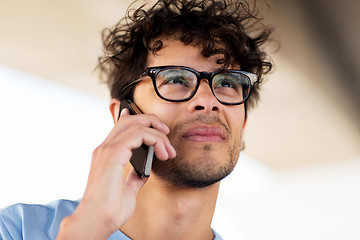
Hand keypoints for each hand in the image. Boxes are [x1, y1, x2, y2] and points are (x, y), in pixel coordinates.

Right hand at [56, 109, 175, 239]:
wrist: (96, 221)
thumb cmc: (109, 210)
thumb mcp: (128, 190)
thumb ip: (135, 177)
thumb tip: (145, 171)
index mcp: (106, 155)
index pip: (121, 127)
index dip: (139, 119)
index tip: (158, 128)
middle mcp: (105, 148)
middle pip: (129, 120)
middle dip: (152, 121)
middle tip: (167, 133)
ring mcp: (107, 149)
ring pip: (135, 124)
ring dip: (158, 134)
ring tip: (168, 151)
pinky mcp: (113, 153)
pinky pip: (138, 134)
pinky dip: (155, 139)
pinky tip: (162, 154)